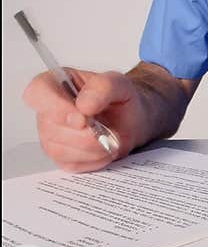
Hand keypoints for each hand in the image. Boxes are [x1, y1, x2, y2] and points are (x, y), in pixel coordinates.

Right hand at [23, 68, 141, 171]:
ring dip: (91, 148)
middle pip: (50, 127)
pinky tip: (105, 149)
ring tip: (111, 139)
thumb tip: (83, 105)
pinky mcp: (61, 157)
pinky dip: (94, 159)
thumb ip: (102, 87)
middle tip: (107, 131)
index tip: (81, 118)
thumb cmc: (119, 98)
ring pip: (59, 149)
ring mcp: (51, 136)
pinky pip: (71, 163)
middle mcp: (48, 111)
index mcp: (56, 84)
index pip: (38, 92)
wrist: (130, 120)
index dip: (55, 106)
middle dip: (83, 134)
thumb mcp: (119, 83)